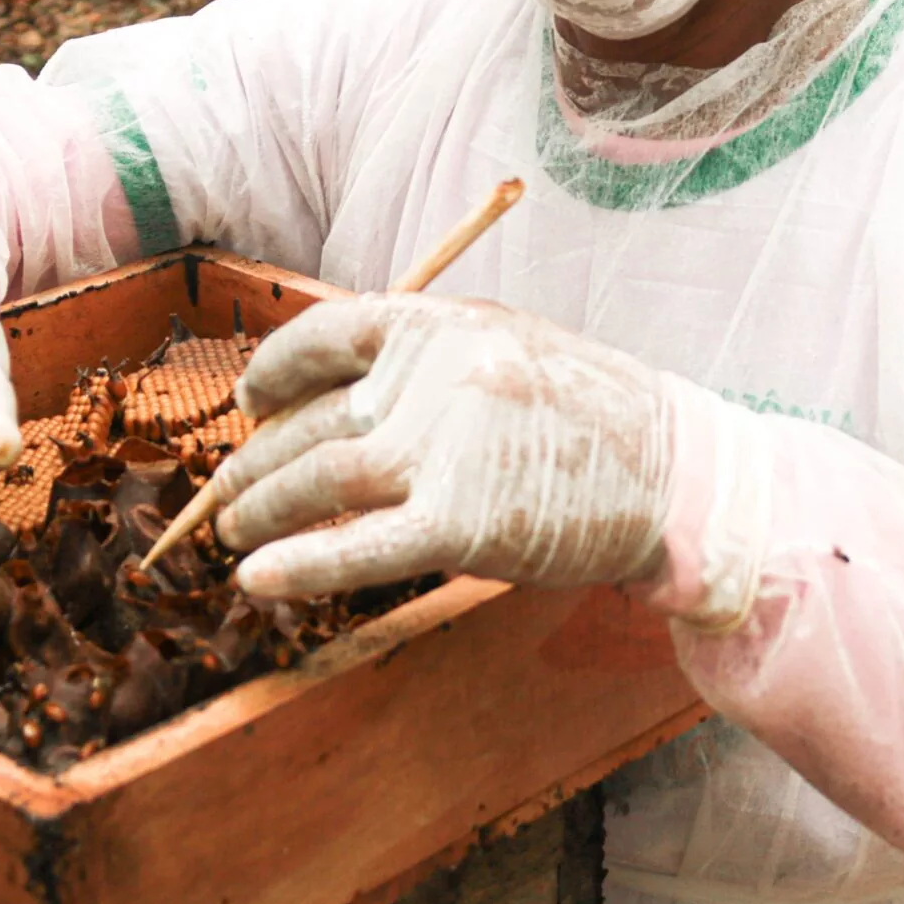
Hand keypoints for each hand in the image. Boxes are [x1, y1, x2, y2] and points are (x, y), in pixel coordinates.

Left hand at [211, 294, 681, 597]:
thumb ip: (424, 360)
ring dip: (261, 510)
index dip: (274, 372)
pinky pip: (358, 545)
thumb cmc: (590, 416)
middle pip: (314, 420)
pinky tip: (257, 579)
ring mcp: (447, 447)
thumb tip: (327, 393)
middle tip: (225, 491)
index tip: (249, 402)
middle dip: (255, 461)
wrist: (678, 475)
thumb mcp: (506, 348)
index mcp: (444, 323)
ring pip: (320, 478)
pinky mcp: (463, 522)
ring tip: (230, 534)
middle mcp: (437, 375)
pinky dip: (299, 563)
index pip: (326, 334)